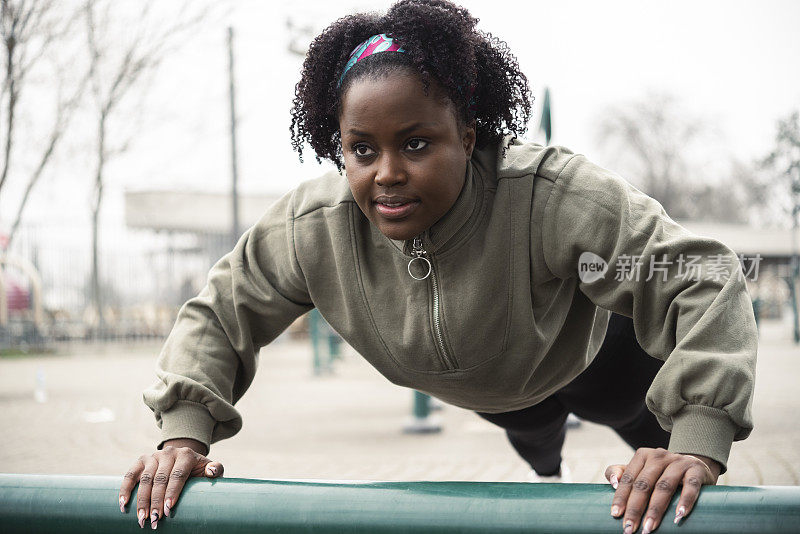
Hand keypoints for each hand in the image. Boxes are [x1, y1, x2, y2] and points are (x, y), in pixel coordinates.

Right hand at [118, 438, 223, 528]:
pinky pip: (130, 475)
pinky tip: (123, 505)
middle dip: (156, 501)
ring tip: (142, 519)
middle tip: (155, 521)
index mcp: (186, 455)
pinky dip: (125, 489)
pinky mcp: (141, 460)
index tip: (168, 510)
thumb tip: (213, 471)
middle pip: (160, 479)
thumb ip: (215, 469)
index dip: (172, 492)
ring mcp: (154, 456)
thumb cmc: (198, 470)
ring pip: (145, 479)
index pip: (177, 475)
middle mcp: (169, 453)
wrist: (183, 458)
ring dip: (141, 501)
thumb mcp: (209, 469)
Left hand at [604, 447, 719, 533]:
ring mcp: (679, 462)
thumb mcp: (642, 470)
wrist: (696, 465)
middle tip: (630, 528)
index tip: (616, 515)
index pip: (629, 478)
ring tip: (649, 528)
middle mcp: (659, 456)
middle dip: (635, 508)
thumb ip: (623, 473)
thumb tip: (613, 483)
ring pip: (664, 486)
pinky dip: (685, 501)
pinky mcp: (696, 470)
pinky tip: (679, 516)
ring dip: (655, 509)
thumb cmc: (662, 472)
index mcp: (643, 455)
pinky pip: (690, 486)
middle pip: (644, 484)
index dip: (621, 497)